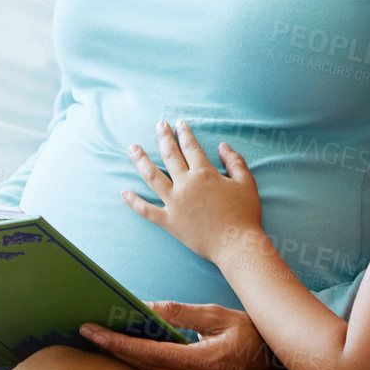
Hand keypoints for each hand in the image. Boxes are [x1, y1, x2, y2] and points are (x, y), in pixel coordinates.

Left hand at [79, 301, 274, 369]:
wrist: (280, 361)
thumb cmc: (251, 334)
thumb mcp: (217, 315)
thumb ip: (181, 313)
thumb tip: (146, 307)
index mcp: (204, 362)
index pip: (150, 353)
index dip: (118, 342)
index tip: (93, 330)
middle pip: (143, 367)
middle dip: (113, 349)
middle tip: (87, 332)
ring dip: (124, 357)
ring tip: (101, 339)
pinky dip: (141, 364)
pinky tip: (128, 351)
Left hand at [122, 119, 261, 263]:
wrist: (236, 244)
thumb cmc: (244, 214)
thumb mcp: (246, 182)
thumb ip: (235, 161)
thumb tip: (222, 146)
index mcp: (204, 174)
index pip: (191, 147)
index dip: (184, 134)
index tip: (179, 124)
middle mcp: (185, 185)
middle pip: (170, 156)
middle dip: (164, 138)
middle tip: (159, 125)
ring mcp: (174, 203)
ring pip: (152, 177)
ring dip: (141, 161)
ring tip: (133, 148)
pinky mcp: (169, 221)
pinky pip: (147, 210)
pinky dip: (134, 202)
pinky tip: (123, 192)